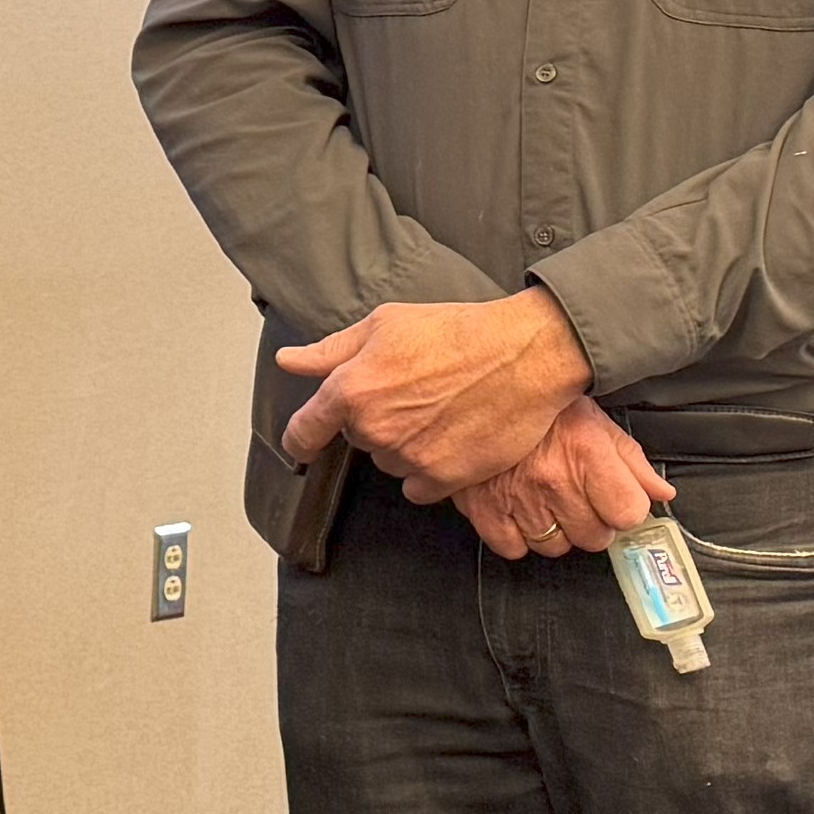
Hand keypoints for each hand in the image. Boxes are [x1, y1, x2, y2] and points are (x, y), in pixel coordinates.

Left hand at [277, 290, 593, 496]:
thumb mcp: (384, 325)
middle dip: (375, 420)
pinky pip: (418, 488)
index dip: (300, 439)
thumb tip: (289, 361)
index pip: (303, 431)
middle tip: (412, 393)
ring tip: (439, 411)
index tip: (303, 444)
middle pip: (357, 439)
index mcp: (351, 390)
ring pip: (389, 462)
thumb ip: (330, 351)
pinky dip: (429, 471)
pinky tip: (450, 440)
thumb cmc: (457, 331)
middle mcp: (375, 429)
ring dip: (404, 445)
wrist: (524, 354)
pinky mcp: (446, 478)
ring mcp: (410, 457)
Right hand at [435, 398, 674, 557]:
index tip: (614, 499)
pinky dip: (516, 536)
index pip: (629, 514)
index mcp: (587, 453)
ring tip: (544, 502)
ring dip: (554, 530)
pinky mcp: (482, 508)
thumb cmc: (538, 405)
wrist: (477, 390)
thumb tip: (661, 494)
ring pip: (555, 546)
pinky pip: (513, 548)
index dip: (624, 508)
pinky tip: (517, 511)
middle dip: (591, 522)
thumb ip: (632, 461)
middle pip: (595, 537)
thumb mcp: (594, 420)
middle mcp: (554, 480)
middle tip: (576, 498)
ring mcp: (517, 498)